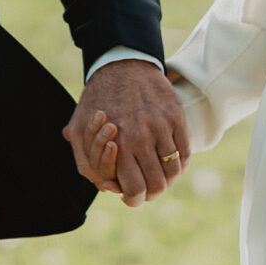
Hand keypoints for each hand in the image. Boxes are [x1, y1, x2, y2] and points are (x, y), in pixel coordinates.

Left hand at [61, 60, 188, 206]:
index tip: (132, 195)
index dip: (134, 199)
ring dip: (168, 179)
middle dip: (152, 192)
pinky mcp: (176, 116)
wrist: (122, 64)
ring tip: (159, 175)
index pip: (135, 190)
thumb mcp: (80, 129)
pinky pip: (185, 152)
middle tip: (147, 188)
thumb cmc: (98, 100)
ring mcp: (162, 127)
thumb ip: (85, 160)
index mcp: (118, 144)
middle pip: (157, 185)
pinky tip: (171, 161)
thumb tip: (103, 186)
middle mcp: (142, 138)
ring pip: (174, 171)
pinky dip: (180, 163)